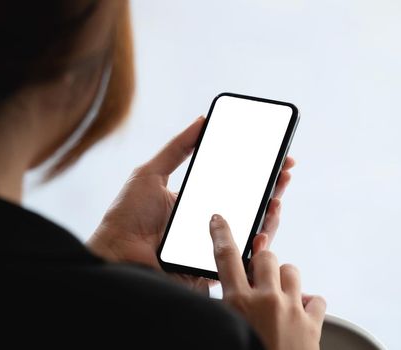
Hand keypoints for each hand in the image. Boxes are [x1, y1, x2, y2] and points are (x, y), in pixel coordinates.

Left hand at [87, 117, 295, 292]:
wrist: (115, 253)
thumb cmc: (126, 216)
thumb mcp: (151, 173)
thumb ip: (177, 148)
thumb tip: (201, 120)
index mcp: (200, 202)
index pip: (237, 185)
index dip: (259, 172)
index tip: (277, 156)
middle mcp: (212, 224)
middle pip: (251, 206)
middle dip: (273, 188)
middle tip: (285, 170)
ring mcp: (215, 246)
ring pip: (254, 232)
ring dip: (271, 214)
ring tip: (276, 196)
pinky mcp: (215, 267)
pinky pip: (244, 259)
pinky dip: (258, 245)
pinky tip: (262, 227)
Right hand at [209, 214, 325, 349]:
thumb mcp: (225, 330)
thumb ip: (222, 308)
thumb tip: (221, 295)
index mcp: (237, 303)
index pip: (225, 256)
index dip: (221, 233)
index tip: (219, 219)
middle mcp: (266, 300)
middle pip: (266, 256)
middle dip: (261, 261)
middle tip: (258, 276)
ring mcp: (293, 309)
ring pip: (293, 271)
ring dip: (285, 280)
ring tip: (279, 297)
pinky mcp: (313, 324)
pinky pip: (317, 299)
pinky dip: (309, 304)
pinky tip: (300, 314)